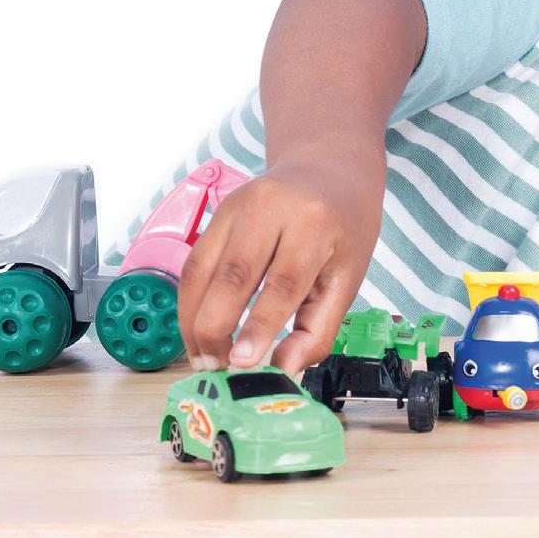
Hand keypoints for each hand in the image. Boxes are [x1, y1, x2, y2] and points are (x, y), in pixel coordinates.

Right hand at [176, 156, 381, 374]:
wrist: (327, 168)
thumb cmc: (343, 226)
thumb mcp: (348, 276)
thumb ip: (318, 328)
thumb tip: (284, 370)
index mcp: (314, 222)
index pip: (282, 281)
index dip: (259, 325)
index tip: (242, 363)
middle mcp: (270, 207)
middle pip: (232, 274)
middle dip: (216, 329)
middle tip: (217, 369)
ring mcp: (237, 205)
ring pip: (200, 269)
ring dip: (193, 320)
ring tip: (202, 358)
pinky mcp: (217, 211)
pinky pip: (194, 262)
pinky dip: (190, 302)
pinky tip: (197, 330)